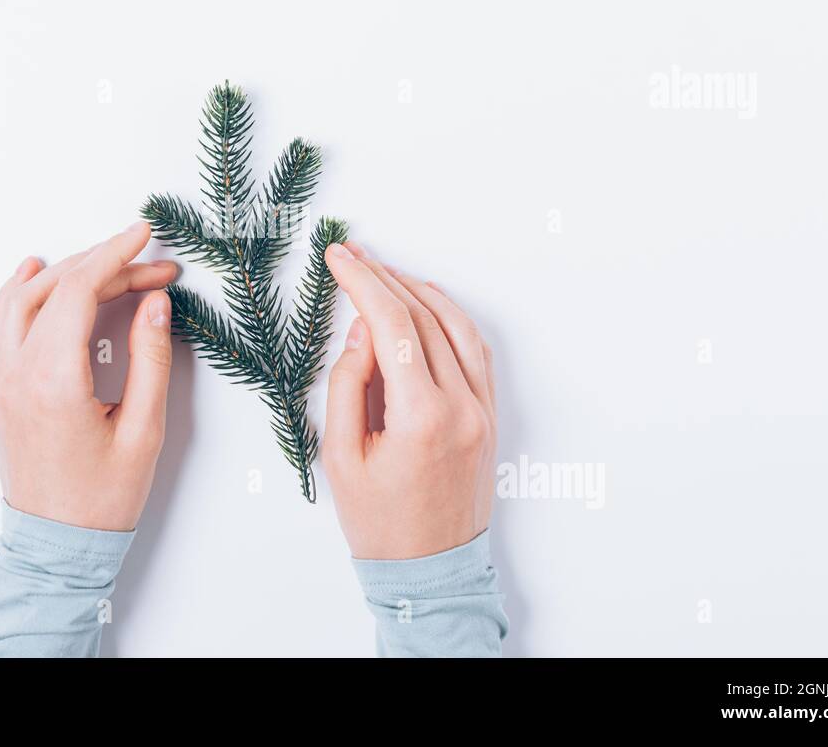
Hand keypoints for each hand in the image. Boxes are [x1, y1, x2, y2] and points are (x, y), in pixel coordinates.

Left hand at [0, 221, 176, 531]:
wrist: (56, 548)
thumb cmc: (102, 499)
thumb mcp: (144, 431)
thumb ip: (150, 360)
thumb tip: (155, 303)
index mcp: (53, 380)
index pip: (79, 290)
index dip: (115, 255)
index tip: (145, 237)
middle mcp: (18, 373)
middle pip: (54, 288)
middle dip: (104, 264)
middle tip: (152, 266)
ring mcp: (2, 381)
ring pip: (19, 299)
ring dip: (62, 270)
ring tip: (103, 259)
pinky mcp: (0, 390)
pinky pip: (0, 323)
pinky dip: (19, 291)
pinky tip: (35, 275)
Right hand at [321, 241, 496, 559]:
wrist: (429, 572)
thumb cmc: (379, 522)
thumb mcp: (340, 456)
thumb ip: (348, 384)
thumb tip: (363, 328)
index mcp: (422, 417)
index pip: (391, 324)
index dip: (361, 282)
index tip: (337, 256)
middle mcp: (461, 406)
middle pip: (423, 317)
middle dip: (384, 279)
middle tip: (352, 255)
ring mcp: (482, 410)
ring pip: (456, 326)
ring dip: (420, 291)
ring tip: (385, 271)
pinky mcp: (490, 416)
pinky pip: (475, 351)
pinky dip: (449, 319)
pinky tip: (425, 304)